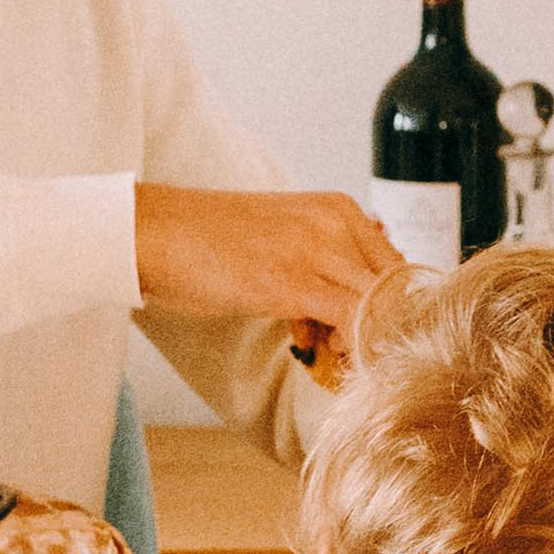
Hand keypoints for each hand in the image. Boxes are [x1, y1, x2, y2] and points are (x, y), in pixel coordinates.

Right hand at [134, 183, 394, 349]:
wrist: (158, 231)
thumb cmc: (214, 240)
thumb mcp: (286, 236)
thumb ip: (325, 258)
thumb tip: (355, 302)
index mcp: (340, 208)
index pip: (395, 263)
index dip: (386, 302)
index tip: (362, 324)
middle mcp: (338, 223)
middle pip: (394, 284)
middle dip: (377, 322)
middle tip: (342, 341)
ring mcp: (318, 251)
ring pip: (377, 303)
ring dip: (359, 335)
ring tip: (318, 341)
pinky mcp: (293, 283)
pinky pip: (351, 318)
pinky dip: (347, 342)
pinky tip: (312, 345)